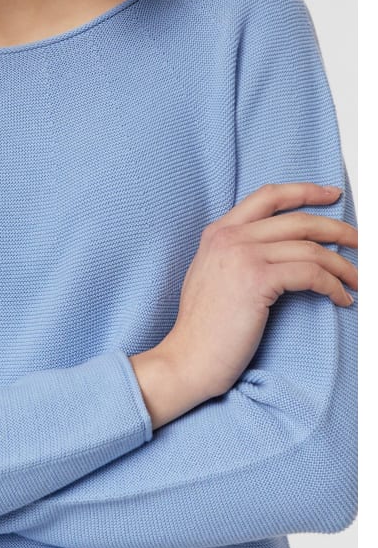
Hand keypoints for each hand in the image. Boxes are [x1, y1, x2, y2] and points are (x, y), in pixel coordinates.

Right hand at [139, 182, 357, 417]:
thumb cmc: (203, 326)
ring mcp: (242, 255)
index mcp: (219, 231)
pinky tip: (340, 299)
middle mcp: (230, 236)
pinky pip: (311, 273)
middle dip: (336, 229)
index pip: (268, 196)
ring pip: (309, 248)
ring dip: (342, 265)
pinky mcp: (257, 280)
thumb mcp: (213, 273)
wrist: (188, 356)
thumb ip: (237, 252)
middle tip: (358, 241)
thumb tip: (280, 249)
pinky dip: (333, 286)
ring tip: (355, 280)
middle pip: (297, 219)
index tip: (330, 194)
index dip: (305, 191)